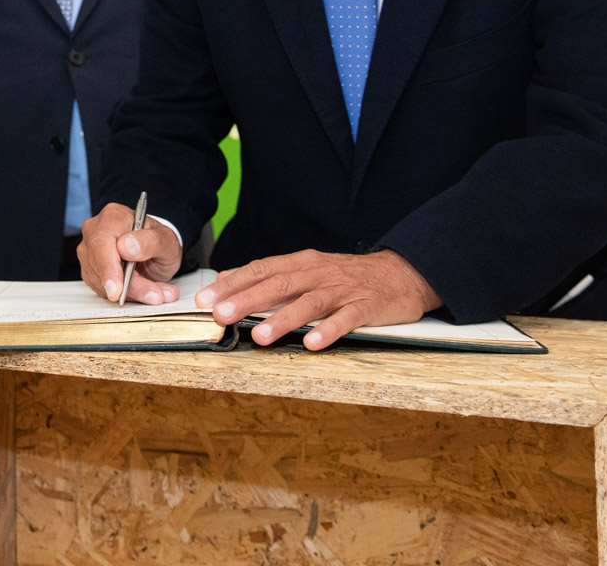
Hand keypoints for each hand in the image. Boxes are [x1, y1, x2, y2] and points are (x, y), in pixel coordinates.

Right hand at [76, 203, 183, 304]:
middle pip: (100, 264)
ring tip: (156, 293)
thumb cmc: (158, 241)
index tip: (117, 289)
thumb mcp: (166, 239)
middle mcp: (96, 231)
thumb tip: (128, 247)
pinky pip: (103, 289)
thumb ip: (151, 241)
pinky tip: (143, 291)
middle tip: (153, 296)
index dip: (108, 268)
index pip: (102, 242)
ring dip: (130, 292)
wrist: (154, 250)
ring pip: (101, 281)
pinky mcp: (91, 270)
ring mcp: (90, 251)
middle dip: (126, 286)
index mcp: (113, 217)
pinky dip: (125, 295)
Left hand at [195, 248, 441, 349]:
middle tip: (220, 315)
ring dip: (283, 319)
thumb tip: (227, 280)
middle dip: (247, 300)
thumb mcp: (308, 269)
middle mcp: (319, 273)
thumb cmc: (347, 276)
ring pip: (309, 302)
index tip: (204, 299)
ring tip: (259, 336)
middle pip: (279, 284)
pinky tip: (313, 343)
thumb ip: (270, 276)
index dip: (232, 284)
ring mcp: (343, 290)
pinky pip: (346, 319)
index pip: (260, 270)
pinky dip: (329, 330)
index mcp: (302, 263)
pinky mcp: (366, 307)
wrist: (402, 273)